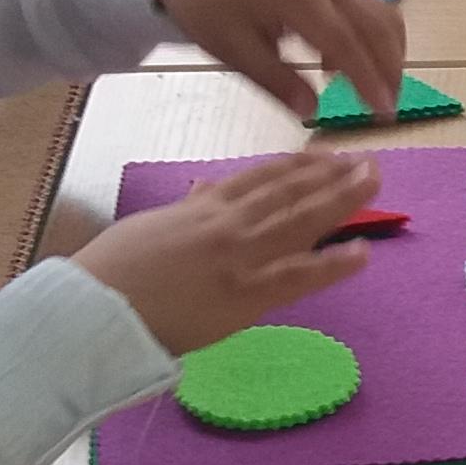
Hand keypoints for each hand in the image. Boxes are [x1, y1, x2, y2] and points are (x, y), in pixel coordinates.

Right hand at [74, 148, 377, 357]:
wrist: (92, 309)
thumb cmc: (109, 274)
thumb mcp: (149, 226)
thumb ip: (185, 209)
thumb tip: (204, 190)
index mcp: (201, 208)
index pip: (260, 177)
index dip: (297, 165)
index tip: (324, 155)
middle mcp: (226, 223)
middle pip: (288, 191)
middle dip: (331, 174)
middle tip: (365, 161)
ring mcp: (238, 257)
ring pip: (299, 221)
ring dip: (341, 200)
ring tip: (373, 183)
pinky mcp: (243, 296)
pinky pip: (297, 276)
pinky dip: (332, 265)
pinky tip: (362, 253)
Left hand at [151, 0, 403, 122]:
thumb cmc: (206, 2)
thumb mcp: (232, 48)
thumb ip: (276, 81)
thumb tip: (312, 112)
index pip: (348, 45)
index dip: (371, 82)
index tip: (386, 116)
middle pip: (378, 25)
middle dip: (390, 69)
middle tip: (388, 109)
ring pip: (382, 11)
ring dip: (388, 51)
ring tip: (374, 89)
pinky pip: (368, 3)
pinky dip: (372, 34)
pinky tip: (344, 63)